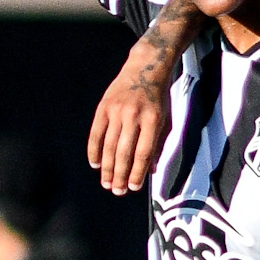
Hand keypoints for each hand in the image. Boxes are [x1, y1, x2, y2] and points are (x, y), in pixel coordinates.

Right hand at [89, 62, 170, 194]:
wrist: (145, 68)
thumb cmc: (158, 98)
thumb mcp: (165, 119)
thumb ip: (158, 145)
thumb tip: (150, 171)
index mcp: (153, 119)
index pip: (144, 152)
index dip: (137, 171)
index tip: (134, 187)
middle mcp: (133, 115)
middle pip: (124, 151)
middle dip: (120, 175)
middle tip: (117, 191)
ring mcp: (116, 110)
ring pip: (109, 145)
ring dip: (107, 167)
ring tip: (107, 183)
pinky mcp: (103, 106)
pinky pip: (96, 132)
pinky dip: (94, 150)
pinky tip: (95, 164)